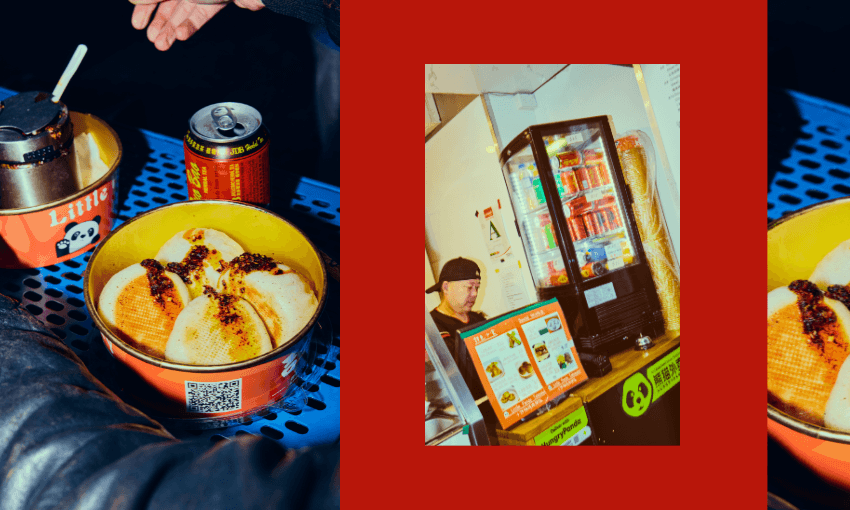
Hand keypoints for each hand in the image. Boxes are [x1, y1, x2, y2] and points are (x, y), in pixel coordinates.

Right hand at [130, 0, 264, 50]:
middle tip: (151, 39)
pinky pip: (201, 14)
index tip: (137, 25)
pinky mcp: (220, 0)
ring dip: (172, 28)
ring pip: (184, 10)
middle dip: (159, 21)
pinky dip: (190, 25)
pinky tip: (180, 36)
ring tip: (161, 45)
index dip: (145, 6)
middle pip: (169, 1)